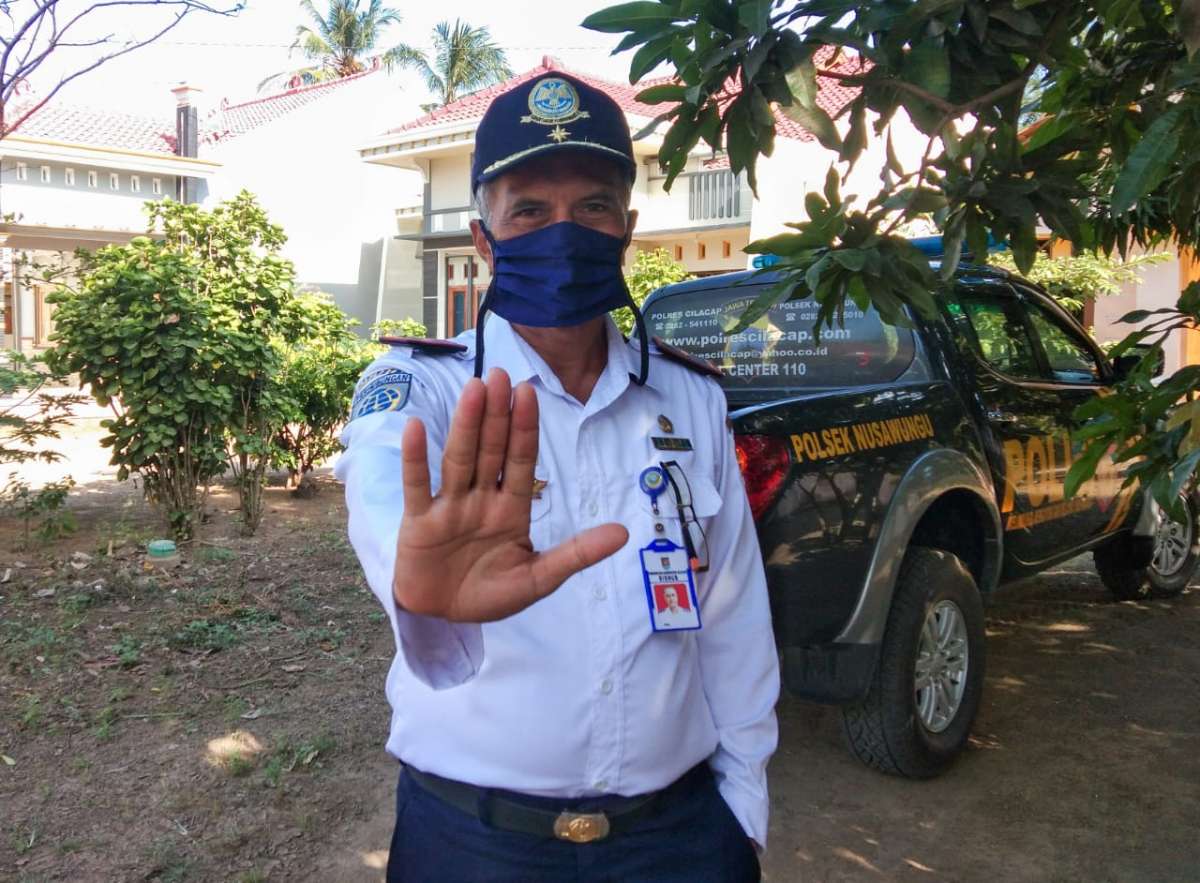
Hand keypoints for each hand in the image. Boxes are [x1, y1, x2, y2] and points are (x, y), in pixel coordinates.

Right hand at [394, 368, 627, 621]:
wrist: (443, 617)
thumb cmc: (490, 594)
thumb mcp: (539, 578)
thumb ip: (577, 554)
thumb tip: (624, 533)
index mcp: (511, 508)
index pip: (521, 461)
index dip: (525, 429)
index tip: (529, 393)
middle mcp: (480, 499)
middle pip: (490, 450)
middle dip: (496, 415)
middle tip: (500, 374)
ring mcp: (449, 507)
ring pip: (459, 459)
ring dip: (466, 425)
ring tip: (474, 389)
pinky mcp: (419, 521)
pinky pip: (417, 485)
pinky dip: (415, 458)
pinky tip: (417, 427)